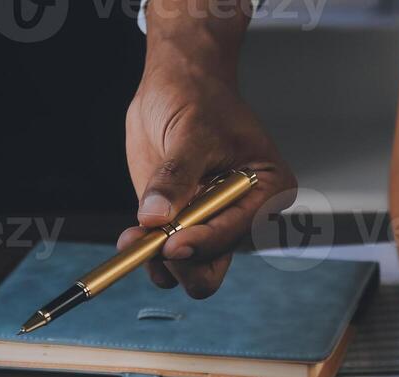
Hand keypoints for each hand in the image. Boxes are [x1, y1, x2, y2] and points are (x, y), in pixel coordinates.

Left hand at [122, 65, 294, 298]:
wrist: (177, 84)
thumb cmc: (198, 97)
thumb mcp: (191, 132)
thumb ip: (175, 177)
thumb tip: (156, 217)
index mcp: (266, 191)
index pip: (235, 232)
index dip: (202, 242)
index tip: (171, 244)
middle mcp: (242, 214)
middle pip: (216, 264)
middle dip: (182, 261)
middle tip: (153, 244)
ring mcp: (210, 222)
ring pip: (190, 269)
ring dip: (158, 260)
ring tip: (135, 239)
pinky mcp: (181, 224)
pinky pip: (165, 255)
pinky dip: (146, 252)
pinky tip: (132, 236)